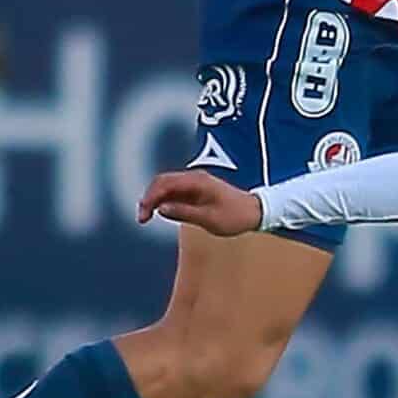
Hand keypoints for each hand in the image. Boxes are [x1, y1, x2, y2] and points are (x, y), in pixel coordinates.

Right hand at [137, 170, 264, 234]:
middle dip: (148, 197)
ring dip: (154, 199)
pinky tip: (158, 212)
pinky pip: (174, 192)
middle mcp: (194, 179)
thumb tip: (161, 209)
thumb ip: (184, 212)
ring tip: (146, 217)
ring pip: (166, 186)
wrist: (255, 212)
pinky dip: (163, 201)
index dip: (150, 197)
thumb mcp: (209, 219)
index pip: (165, 183)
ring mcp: (195, 184)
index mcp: (197, 182)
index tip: (144, 214)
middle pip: (162, 182)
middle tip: (142, 218)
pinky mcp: (196, 191)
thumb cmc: (235, 216)